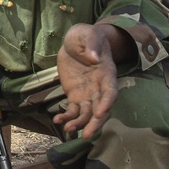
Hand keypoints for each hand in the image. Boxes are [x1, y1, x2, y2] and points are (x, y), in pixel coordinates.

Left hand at [53, 24, 122, 138]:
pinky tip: (58, 120)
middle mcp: (99, 87)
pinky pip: (72, 110)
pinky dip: (66, 117)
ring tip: (67, 129)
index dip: (107, 103)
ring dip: (79, 123)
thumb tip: (93, 57)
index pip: (110, 92)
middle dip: (95, 123)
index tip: (101, 113)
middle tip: (87, 134)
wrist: (76, 41)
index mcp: (107, 73)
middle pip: (101, 109)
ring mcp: (87, 93)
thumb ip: (92, 44)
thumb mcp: (88, 34)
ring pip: (87, 114)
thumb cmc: (86, 35)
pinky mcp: (74, 95)